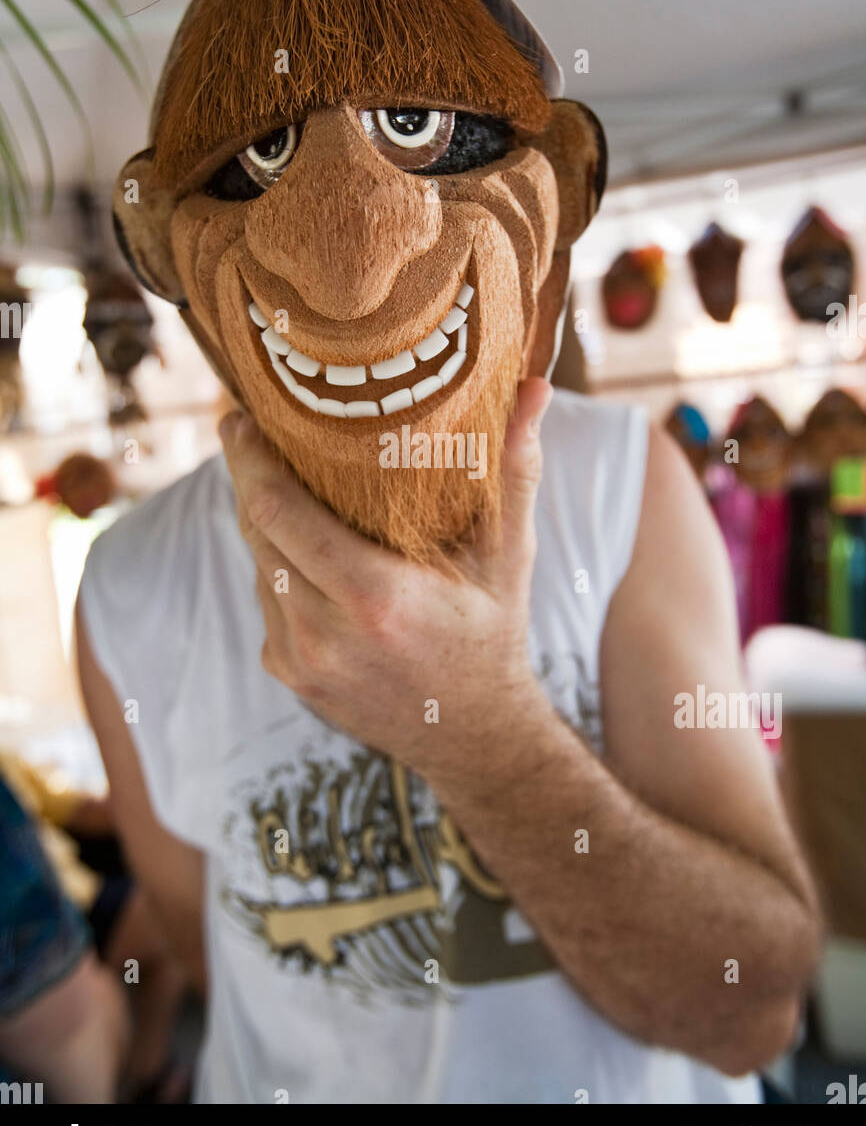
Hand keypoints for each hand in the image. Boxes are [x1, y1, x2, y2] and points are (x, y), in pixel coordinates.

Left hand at [220, 379, 552, 777]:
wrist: (476, 738)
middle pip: (255, 532)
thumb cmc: (494, 634)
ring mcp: (300, 660)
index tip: (240, 417)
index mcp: (375, 597)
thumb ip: (515, 471)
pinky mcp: (289, 675)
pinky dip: (278, 567)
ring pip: (257, 565)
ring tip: (282, 483)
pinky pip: (266, 600)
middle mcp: (325, 634)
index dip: (249, 459)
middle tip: (250, 432)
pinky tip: (307, 550)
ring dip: (263, 523)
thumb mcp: (510, 555)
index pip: (277, 512)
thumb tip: (535, 388)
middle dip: (246, 478)